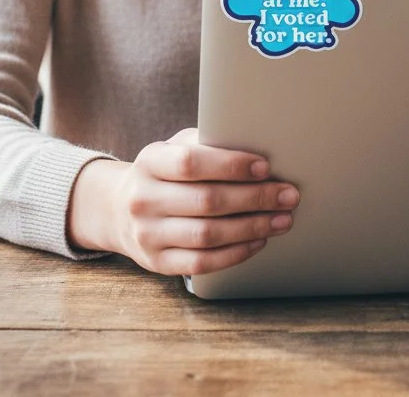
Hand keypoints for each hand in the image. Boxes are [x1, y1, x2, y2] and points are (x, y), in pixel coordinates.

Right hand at [77, 128, 299, 276]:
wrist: (120, 209)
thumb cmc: (166, 172)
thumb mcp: (177, 148)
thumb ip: (209, 145)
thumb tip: (260, 147)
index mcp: (150, 162)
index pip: (191, 163)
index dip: (231, 165)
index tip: (265, 167)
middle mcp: (143, 199)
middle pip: (206, 201)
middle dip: (255, 198)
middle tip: (288, 195)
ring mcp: (147, 235)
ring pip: (207, 235)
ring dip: (252, 228)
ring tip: (282, 219)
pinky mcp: (157, 263)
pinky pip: (202, 263)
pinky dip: (236, 253)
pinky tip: (258, 240)